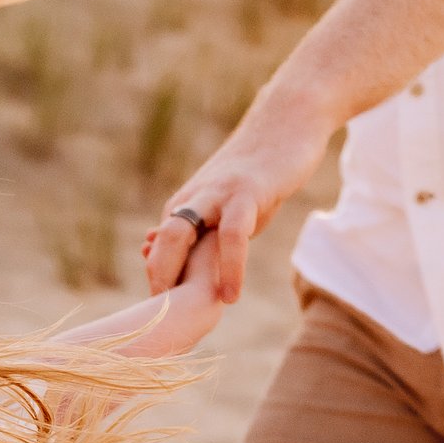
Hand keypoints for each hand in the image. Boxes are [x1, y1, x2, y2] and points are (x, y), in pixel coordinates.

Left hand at [141, 91, 340, 303]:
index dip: (162, 285)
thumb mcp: (223, 206)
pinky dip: (229, 267)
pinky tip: (231, 295)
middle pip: (163, 244)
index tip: (169, 318)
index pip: (161, 252)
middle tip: (172, 321)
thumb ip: (198, 232)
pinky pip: (232, 234)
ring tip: (194, 313)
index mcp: (183, 206)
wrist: (289, 121)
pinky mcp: (247, 192)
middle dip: (162, 283)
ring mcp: (218, 194)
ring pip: (182, 234)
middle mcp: (193, 200)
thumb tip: (154, 253)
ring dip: (182, 276)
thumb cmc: (258, 171)